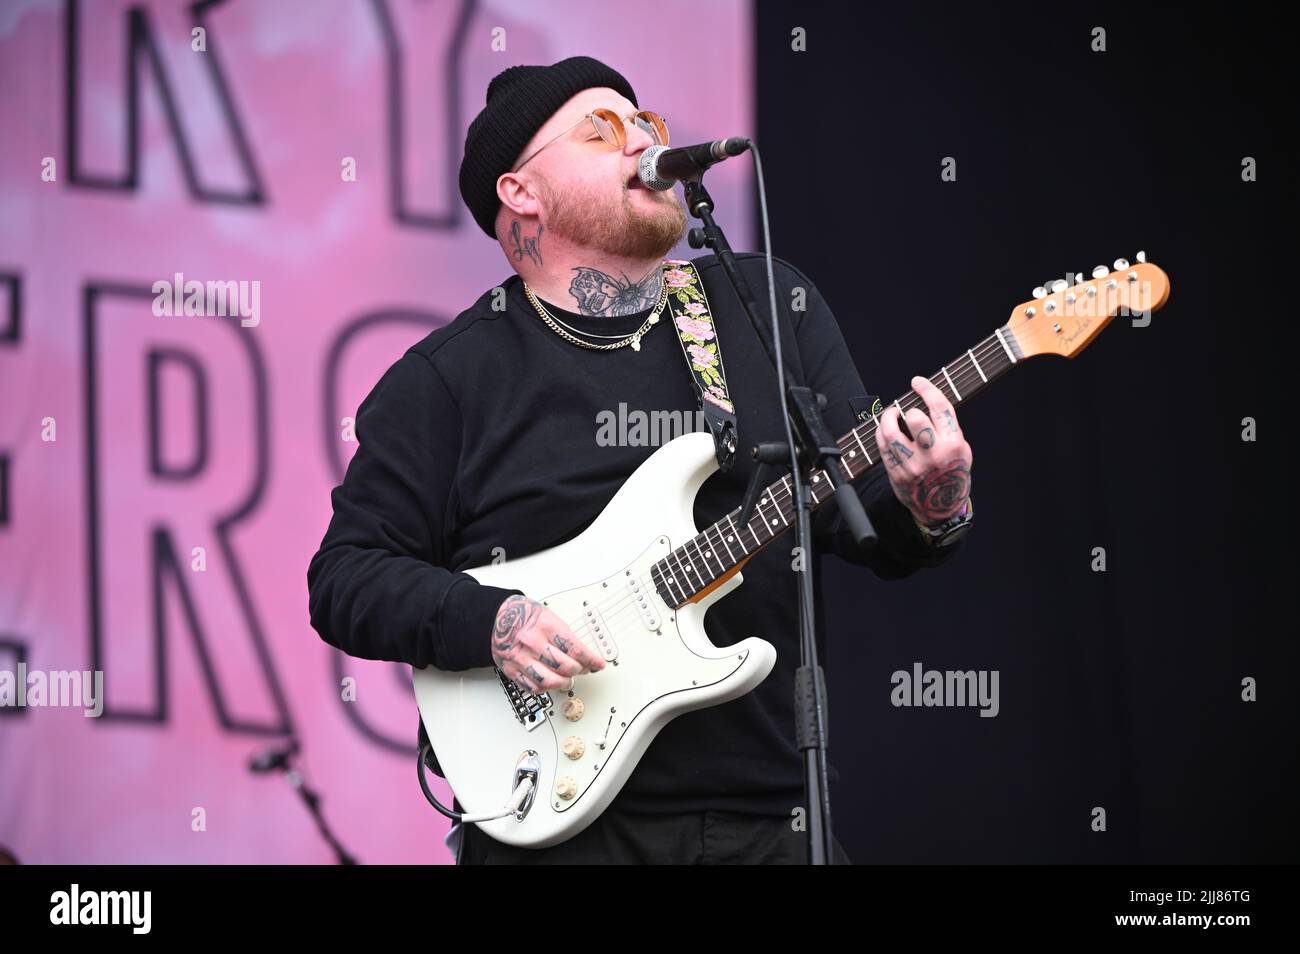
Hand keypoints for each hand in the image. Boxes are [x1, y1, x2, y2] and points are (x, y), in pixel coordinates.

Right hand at [491, 594, 605, 694]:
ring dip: (564, 684)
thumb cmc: (524, 615)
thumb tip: (584, 654)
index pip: (575, 648)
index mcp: (545, 626)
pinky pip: (532, 687)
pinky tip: (551, 684)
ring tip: (568, 680)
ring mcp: (521, 658)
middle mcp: (533, 642)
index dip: (591, 660)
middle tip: (583, 670)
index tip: (598, 664)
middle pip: (565, 667)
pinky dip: (545, 689)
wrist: (497, 618)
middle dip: (579, 671)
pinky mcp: (512, 670)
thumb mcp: (549, 616)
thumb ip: (565, 635)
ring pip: (549, 681)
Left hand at [873, 376, 972, 525]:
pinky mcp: (897, 474)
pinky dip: (881, 433)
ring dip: (887, 418)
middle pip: (915, 418)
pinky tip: (885, 429)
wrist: (941, 507)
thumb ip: (946, 426)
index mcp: (954, 444)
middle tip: (906, 411)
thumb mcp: (961, 447)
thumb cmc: (952, 470)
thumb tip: (925, 398)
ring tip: (891, 414)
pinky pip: (882, 447)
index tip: (917, 381)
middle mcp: (934, 455)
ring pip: (891, 433)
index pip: (940, 408)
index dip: (927, 389)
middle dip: (908, 409)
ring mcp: (913, 466)